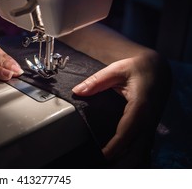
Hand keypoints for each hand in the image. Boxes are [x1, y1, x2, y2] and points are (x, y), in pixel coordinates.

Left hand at [72, 51, 170, 166]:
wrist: (157, 69)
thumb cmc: (137, 68)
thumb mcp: (116, 69)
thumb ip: (96, 81)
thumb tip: (78, 91)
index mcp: (140, 106)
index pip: (127, 131)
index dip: (116, 146)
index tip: (103, 155)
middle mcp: (148, 119)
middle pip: (138, 148)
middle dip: (122, 161)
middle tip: (101, 165)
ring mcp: (150, 125)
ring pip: (142, 151)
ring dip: (127, 161)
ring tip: (107, 167)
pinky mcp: (147, 127)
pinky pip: (142, 147)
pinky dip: (132, 156)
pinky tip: (119, 162)